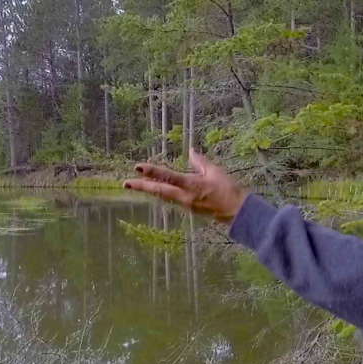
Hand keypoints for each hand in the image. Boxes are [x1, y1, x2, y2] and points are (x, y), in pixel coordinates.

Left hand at [124, 148, 248, 223]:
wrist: (237, 212)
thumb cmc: (228, 190)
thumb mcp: (215, 172)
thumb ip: (200, 162)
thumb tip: (190, 151)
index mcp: (192, 186)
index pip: (168, 177)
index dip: (152, 172)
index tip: (138, 167)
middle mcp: (185, 197)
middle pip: (159, 191)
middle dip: (142, 186)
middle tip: (126, 183)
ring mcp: (185, 204)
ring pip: (163, 196)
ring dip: (149, 189)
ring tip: (135, 184)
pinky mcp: (188, 208)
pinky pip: (171, 199)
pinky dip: (161, 193)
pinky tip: (154, 189)